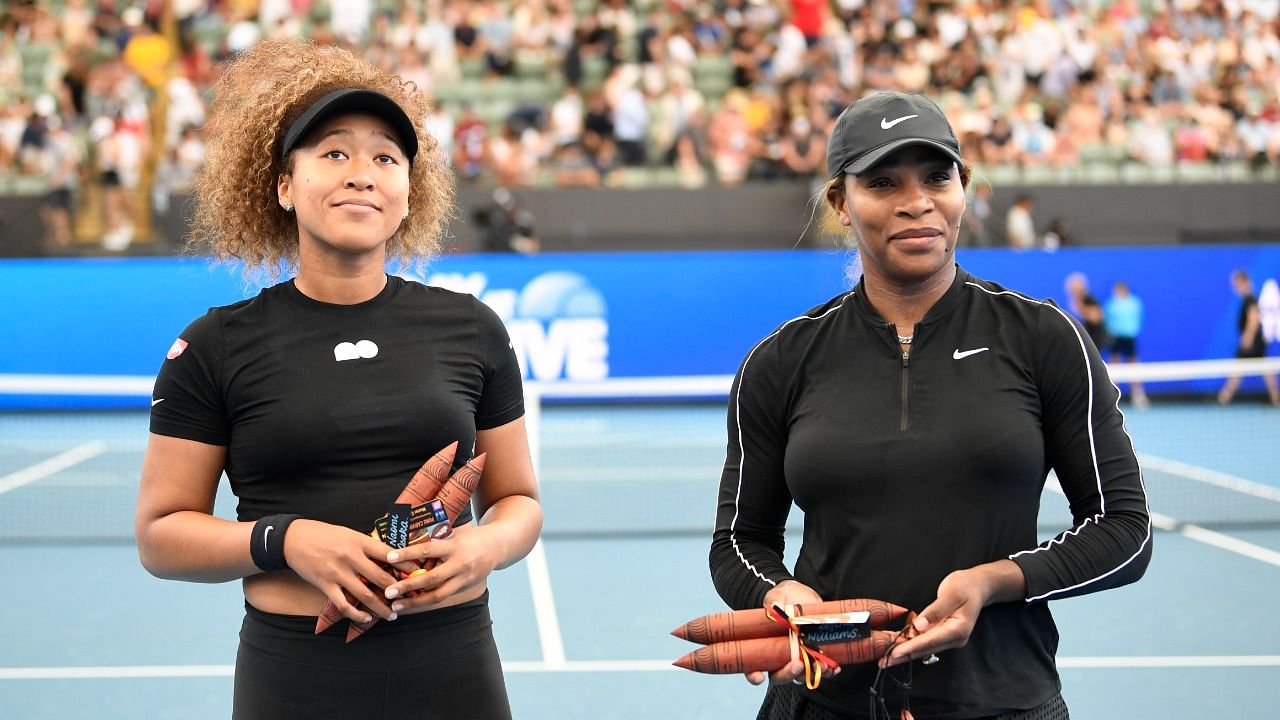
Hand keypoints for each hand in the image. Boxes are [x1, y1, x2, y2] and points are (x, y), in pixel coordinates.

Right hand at [283, 519, 398, 623]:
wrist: (293, 539)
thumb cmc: (323, 534)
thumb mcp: (348, 533)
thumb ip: (366, 545)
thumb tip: (388, 556)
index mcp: (359, 541)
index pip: (388, 553)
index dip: (405, 564)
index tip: (418, 571)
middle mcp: (350, 557)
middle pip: (381, 577)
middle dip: (398, 590)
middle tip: (409, 598)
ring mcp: (337, 573)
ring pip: (365, 595)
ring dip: (381, 608)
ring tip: (392, 615)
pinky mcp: (324, 585)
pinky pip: (344, 604)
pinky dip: (356, 614)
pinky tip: (366, 618)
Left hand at [380, 524, 498, 613]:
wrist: (498, 546)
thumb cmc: (471, 537)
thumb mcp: (454, 535)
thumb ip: (435, 542)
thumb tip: (406, 545)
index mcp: (455, 546)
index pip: (427, 550)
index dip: (408, 554)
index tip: (389, 557)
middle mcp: (460, 564)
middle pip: (431, 579)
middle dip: (408, 587)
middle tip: (388, 592)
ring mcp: (464, 579)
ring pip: (437, 595)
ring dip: (414, 603)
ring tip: (396, 606)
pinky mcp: (465, 588)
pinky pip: (443, 597)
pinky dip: (425, 602)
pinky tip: (410, 604)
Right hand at [745, 580, 824, 685]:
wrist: (801, 596)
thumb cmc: (783, 599)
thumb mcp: (776, 596)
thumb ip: (774, 601)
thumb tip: (775, 606)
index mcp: (763, 647)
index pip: (753, 667)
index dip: (754, 675)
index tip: (759, 676)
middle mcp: (779, 657)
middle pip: (780, 675)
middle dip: (789, 674)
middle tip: (797, 665)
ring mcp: (797, 658)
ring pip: (801, 675)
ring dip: (812, 673)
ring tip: (821, 665)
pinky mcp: (814, 656)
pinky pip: (820, 669)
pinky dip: (828, 671)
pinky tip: (834, 667)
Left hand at [880, 560, 1024, 667]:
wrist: (977, 587)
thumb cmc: (965, 587)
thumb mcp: (951, 594)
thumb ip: (936, 610)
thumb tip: (920, 625)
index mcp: (958, 629)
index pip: (930, 641)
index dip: (911, 647)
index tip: (895, 653)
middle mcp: (955, 638)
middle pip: (926, 649)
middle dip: (905, 655)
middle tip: (884, 661)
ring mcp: (950, 638)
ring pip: (925, 648)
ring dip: (907, 653)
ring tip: (887, 659)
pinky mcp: (944, 635)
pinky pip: (926, 643)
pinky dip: (913, 646)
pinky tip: (899, 648)